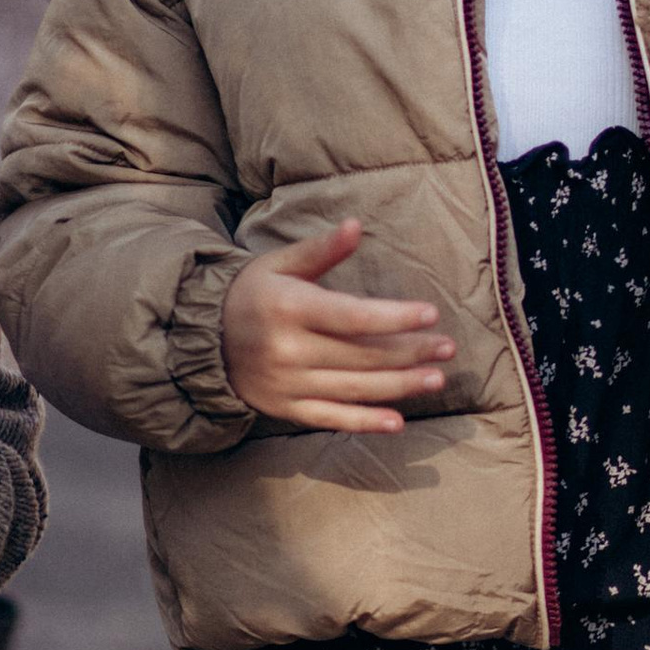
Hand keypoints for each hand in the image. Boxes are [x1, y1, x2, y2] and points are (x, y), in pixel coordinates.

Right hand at [222, 218, 454, 432]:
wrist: (202, 340)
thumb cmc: (251, 293)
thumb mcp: (279, 264)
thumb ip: (321, 251)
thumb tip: (356, 226)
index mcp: (290, 308)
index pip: (353, 316)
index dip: (395, 317)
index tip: (431, 315)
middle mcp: (289, 350)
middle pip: (362, 354)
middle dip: (410, 352)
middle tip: (447, 348)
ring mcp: (288, 384)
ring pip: (354, 388)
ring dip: (400, 386)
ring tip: (436, 379)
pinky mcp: (286, 408)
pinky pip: (332, 418)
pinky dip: (365, 423)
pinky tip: (398, 422)